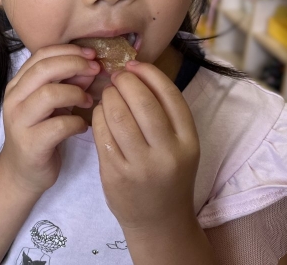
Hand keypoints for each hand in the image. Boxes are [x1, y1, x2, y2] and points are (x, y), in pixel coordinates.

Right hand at [0, 44, 99, 194]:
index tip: (91, 54)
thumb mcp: (53, 104)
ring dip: (76, 93)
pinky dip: (77, 123)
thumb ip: (68, 83)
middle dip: (74, 65)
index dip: (68, 51)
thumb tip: (91, 65)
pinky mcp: (31, 144)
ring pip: (49, 94)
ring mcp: (19, 122)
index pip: (41, 55)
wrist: (23, 173)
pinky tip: (83, 126)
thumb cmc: (40, 133)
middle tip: (96, 70)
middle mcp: (13, 99)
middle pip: (44, 70)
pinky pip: (59, 125)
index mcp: (17, 85)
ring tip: (88, 101)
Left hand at [92, 60, 199, 231]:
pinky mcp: (115, 174)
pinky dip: (98, 116)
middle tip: (117, 77)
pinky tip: (100, 113)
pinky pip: (101, 133)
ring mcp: (140, 166)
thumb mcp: (181, 145)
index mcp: (188, 142)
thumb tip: (136, 70)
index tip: (135, 65)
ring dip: (108, 97)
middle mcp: (167, 154)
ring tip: (108, 94)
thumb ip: (165, 113)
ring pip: (118, 115)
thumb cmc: (168, 174)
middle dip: (125, 82)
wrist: (159, 222)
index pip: (170, 95)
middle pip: (142, 102)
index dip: (149, 73)